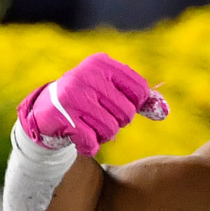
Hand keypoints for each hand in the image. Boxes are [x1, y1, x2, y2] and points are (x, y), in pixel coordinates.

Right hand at [18, 53, 168, 155]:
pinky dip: (89, 146)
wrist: (44, 112)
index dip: (136, 105)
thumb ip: (142, 100)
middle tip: (100, 116)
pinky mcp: (62, 116)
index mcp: (102, 64)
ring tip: (89, 125)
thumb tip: (165, 111)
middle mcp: (87, 75)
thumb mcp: (113, 92)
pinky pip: (92, 142)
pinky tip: (79, 137)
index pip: (140, 89)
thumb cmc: (88, 101)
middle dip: (118, 122)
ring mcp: (73, 95)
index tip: (119, 105)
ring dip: (103, 135)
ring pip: (111, 129)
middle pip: (128, 113)